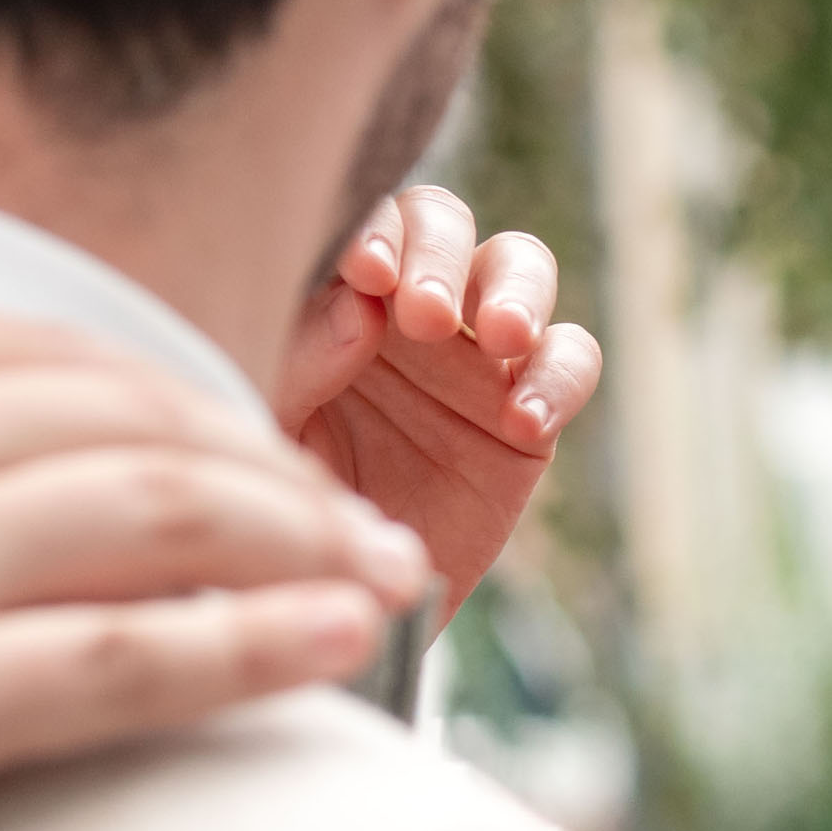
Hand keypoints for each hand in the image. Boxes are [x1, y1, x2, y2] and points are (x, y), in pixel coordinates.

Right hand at [0, 174, 422, 830]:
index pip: (45, 353)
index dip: (171, 399)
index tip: (248, 442)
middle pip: (134, 428)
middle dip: (272, 472)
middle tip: (360, 520)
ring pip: (160, 526)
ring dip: (299, 549)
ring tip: (388, 581)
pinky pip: (128, 660)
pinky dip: (253, 648)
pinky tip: (335, 646)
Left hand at [279, 182, 599, 612]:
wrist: (324, 608)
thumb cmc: (272, 506)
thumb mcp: (262, 433)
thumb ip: (298, 363)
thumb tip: (362, 304)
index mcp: (330, 290)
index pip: (366, 222)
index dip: (377, 231)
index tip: (366, 273)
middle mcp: (404, 306)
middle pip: (445, 225)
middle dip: (443, 255)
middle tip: (427, 314)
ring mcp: (472, 355)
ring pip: (521, 267)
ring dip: (518, 290)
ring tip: (503, 338)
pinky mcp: (526, 414)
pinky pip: (570, 362)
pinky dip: (559, 376)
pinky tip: (525, 418)